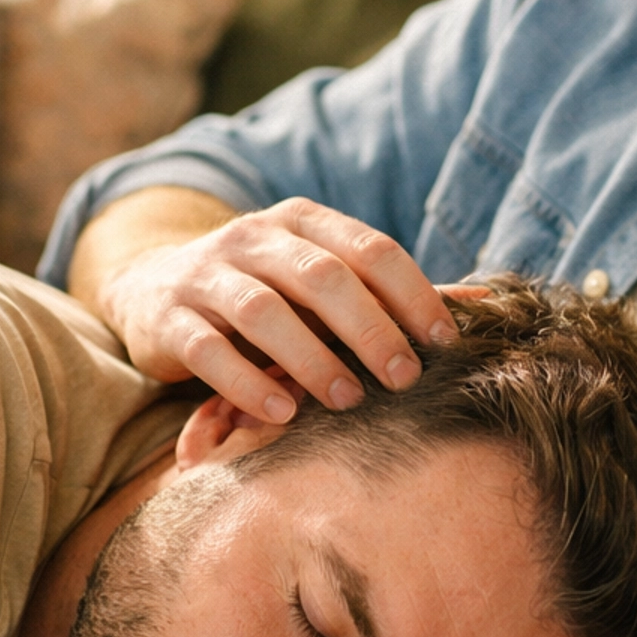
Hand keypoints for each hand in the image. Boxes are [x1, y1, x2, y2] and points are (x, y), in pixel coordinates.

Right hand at [94, 195, 461, 419]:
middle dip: (370, 329)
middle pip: (322, 277)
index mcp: (302, 222)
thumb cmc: (265, 294)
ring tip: (348, 401)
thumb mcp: (323, 281)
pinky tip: (282, 414)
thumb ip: (393, 292)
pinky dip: (247, 383)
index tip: (444, 343)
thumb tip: (485, 301)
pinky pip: (207, 349)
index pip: (370, 249)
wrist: (152, 290)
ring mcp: (205, 274)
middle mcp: (252, 237)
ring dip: (312, 359)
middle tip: (404, 379)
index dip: (412, 294)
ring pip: (263, 311)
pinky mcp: (166, 318)